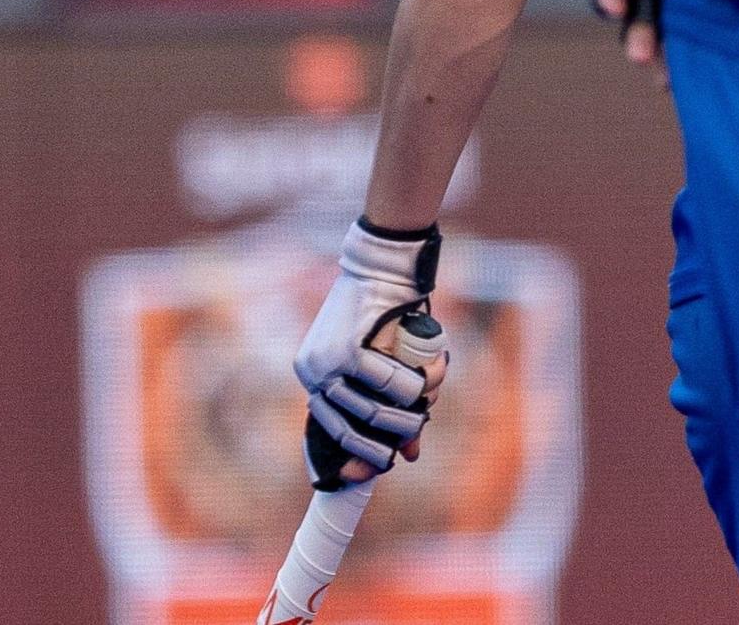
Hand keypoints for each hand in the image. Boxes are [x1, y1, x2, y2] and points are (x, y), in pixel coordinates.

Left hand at [293, 221, 449, 484]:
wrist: (384, 265)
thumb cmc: (391, 312)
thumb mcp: (391, 362)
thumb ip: (397, 405)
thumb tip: (411, 454)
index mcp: (314, 376)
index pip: (329, 428)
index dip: (353, 455)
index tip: (372, 472)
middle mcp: (311, 373)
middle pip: (347, 427)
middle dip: (381, 443)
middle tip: (408, 447)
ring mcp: (325, 362)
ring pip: (368, 408)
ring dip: (402, 414)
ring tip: (426, 408)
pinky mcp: (346, 349)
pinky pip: (382, 382)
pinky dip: (407, 387)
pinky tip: (424, 386)